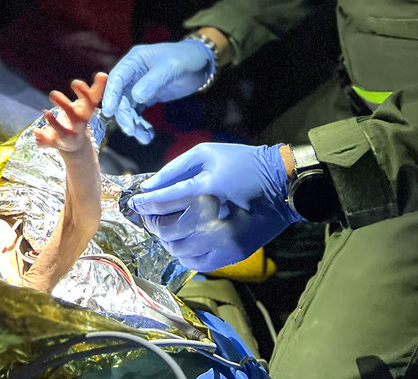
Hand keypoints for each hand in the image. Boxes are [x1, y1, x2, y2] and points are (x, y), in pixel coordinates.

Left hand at [35, 72, 107, 153]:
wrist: (76, 145)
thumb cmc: (80, 118)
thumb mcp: (88, 105)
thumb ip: (96, 90)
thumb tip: (104, 74)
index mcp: (85, 114)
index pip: (89, 103)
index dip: (83, 93)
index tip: (75, 82)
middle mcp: (77, 126)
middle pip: (74, 117)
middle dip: (65, 106)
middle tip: (53, 93)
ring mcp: (66, 135)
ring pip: (62, 131)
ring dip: (54, 123)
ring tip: (46, 113)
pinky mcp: (54, 142)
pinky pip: (48, 142)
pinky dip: (41, 138)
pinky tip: (35, 131)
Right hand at [102, 40, 213, 143]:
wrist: (202, 63)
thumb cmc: (187, 58)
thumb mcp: (172, 66)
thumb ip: (153, 81)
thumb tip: (137, 97)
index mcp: (135, 60)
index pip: (117, 78)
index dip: (111, 95)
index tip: (109, 112)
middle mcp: (133, 73)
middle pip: (120, 96)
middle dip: (124, 115)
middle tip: (131, 130)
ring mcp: (138, 85)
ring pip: (128, 108)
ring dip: (133, 123)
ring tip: (144, 138)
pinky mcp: (147, 96)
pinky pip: (138, 112)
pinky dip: (141, 124)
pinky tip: (148, 134)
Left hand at [128, 143, 299, 271]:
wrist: (282, 185)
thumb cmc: (243, 163)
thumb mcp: (207, 153)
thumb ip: (175, 169)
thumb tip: (149, 186)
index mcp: (205, 189)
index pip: (162, 201)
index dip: (143, 203)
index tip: (135, 202)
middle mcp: (212, 218)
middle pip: (166, 228)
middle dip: (152, 221)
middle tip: (151, 215)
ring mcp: (222, 240)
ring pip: (176, 248)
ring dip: (166, 239)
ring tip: (168, 227)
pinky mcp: (230, 254)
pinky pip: (194, 262)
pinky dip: (183, 253)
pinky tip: (185, 240)